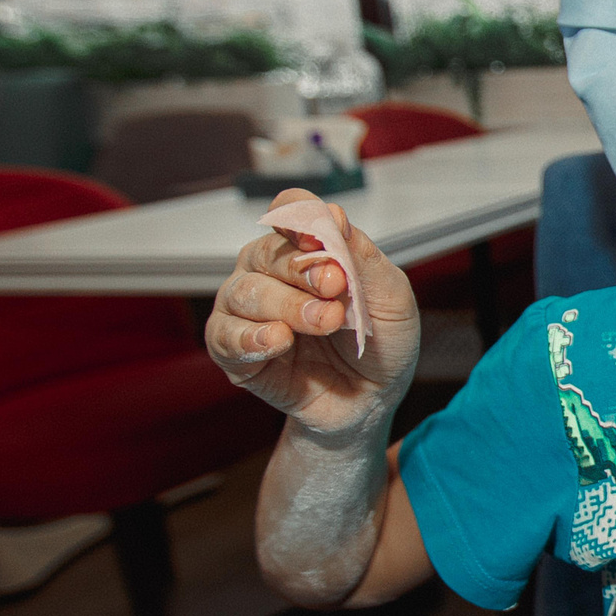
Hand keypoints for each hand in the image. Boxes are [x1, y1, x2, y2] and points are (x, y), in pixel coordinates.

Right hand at [206, 189, 418, 436]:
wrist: (372, 402)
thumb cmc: (380, 344)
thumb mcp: (391, 299)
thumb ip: (362, 257)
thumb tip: (333, 215)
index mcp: (305, 250)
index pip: (288, 213)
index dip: (299, 219)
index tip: (319, 236)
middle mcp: (268, 272)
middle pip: (267, 253)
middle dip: (304, 270)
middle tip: (338, 290)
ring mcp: (246, 310)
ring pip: (246, 292)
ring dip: (289, 306)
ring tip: (325, 323)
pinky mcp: (233, 352)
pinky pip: (225, 336)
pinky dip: (252, 337)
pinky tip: (279, 341)